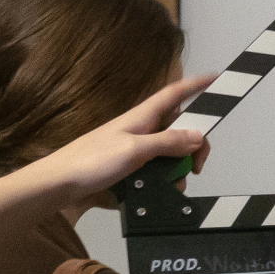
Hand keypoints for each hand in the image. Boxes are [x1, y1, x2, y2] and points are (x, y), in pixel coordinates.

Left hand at [18, 73, 215, 205]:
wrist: (58, 187)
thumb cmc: (88, 162)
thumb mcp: (135, 150)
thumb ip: (167, 143)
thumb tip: (197, 136)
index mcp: (141, 117)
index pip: (175, 94)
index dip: (196, 84)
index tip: (216, 77)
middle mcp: (140, 131)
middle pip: (178, 130)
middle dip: (192, 147)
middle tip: (195, 168)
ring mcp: (133, 152)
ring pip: (168, 156)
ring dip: (175, 172)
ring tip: (171, 187)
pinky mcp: (127, 172)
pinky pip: (154, 175)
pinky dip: (160, 184)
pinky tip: (156, 196)